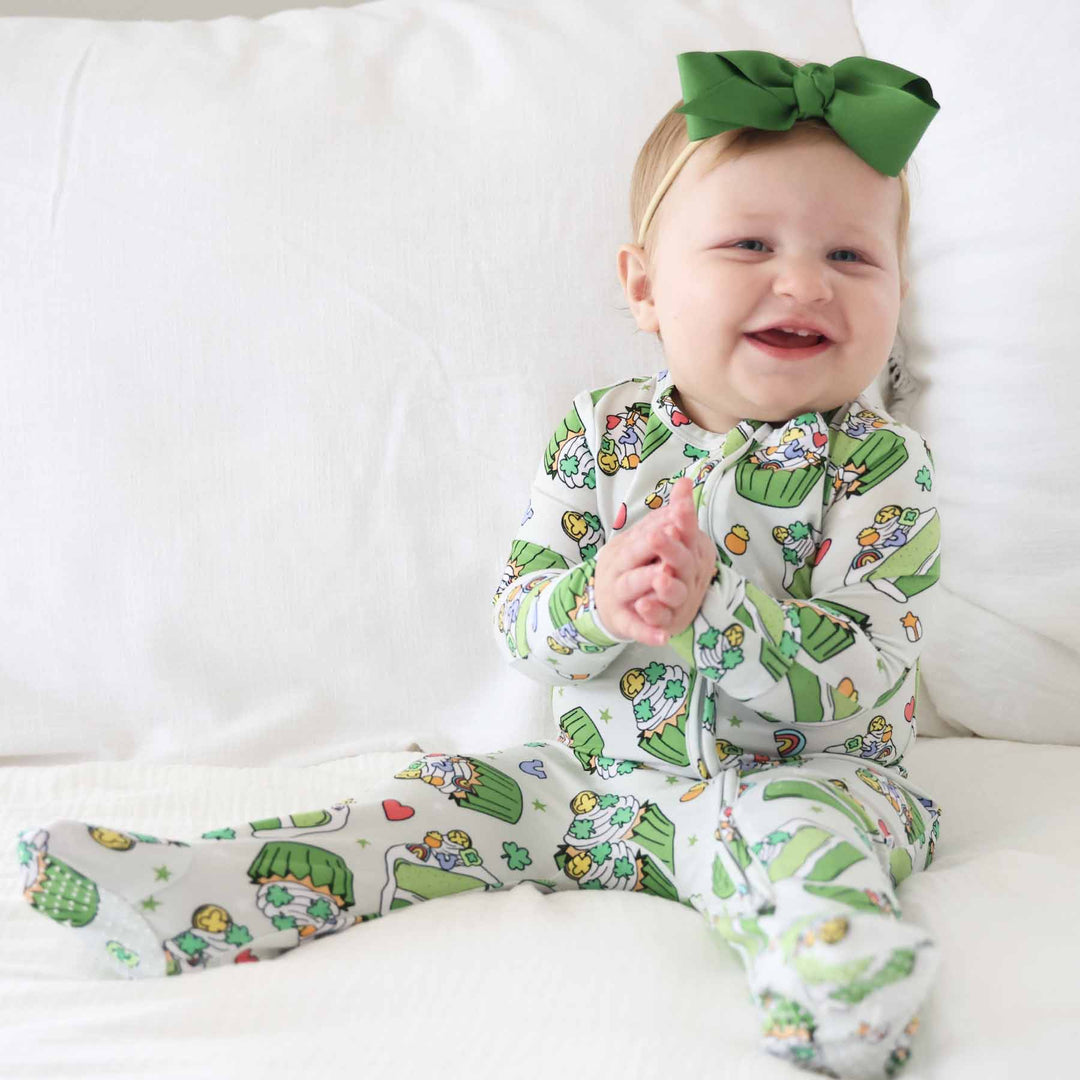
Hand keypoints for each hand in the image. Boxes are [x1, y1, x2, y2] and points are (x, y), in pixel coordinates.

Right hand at [593, 476, 716, 646]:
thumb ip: (664, 516)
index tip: (677, 517)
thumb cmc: (630, 566)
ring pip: (633, 587)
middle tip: (668, 537)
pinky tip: (663, 638)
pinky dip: (648, 632)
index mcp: (624, 547)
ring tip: (665, 579)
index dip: (660, 526)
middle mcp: (618, 568)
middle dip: (651, 547)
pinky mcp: (622, 622)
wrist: (604, 604)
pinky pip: (635, 627)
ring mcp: (618, 596)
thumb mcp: (642, 540)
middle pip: (634, 556)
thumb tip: (686, 484)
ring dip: (649, 583)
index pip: (642, 532)